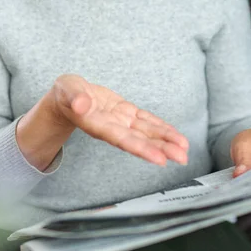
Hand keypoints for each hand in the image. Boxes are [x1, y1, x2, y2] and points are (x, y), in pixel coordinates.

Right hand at [51, 74, 188, 166]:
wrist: (68, 96)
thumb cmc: (66, 94)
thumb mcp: (66, 91)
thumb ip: (74, 98)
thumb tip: (81, 103)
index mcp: (98, 125)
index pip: (122, 139)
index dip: (141, 149)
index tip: (160, 159)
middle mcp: (113, 128)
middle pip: (139, 140)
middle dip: (161, 149)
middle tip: (182, 158)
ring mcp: (121, 121)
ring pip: (146, 132)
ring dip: (166, 140)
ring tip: (184, 148)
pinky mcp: (126, 113)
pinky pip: (146, 121)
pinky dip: (161, 127)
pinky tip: (174, 134)